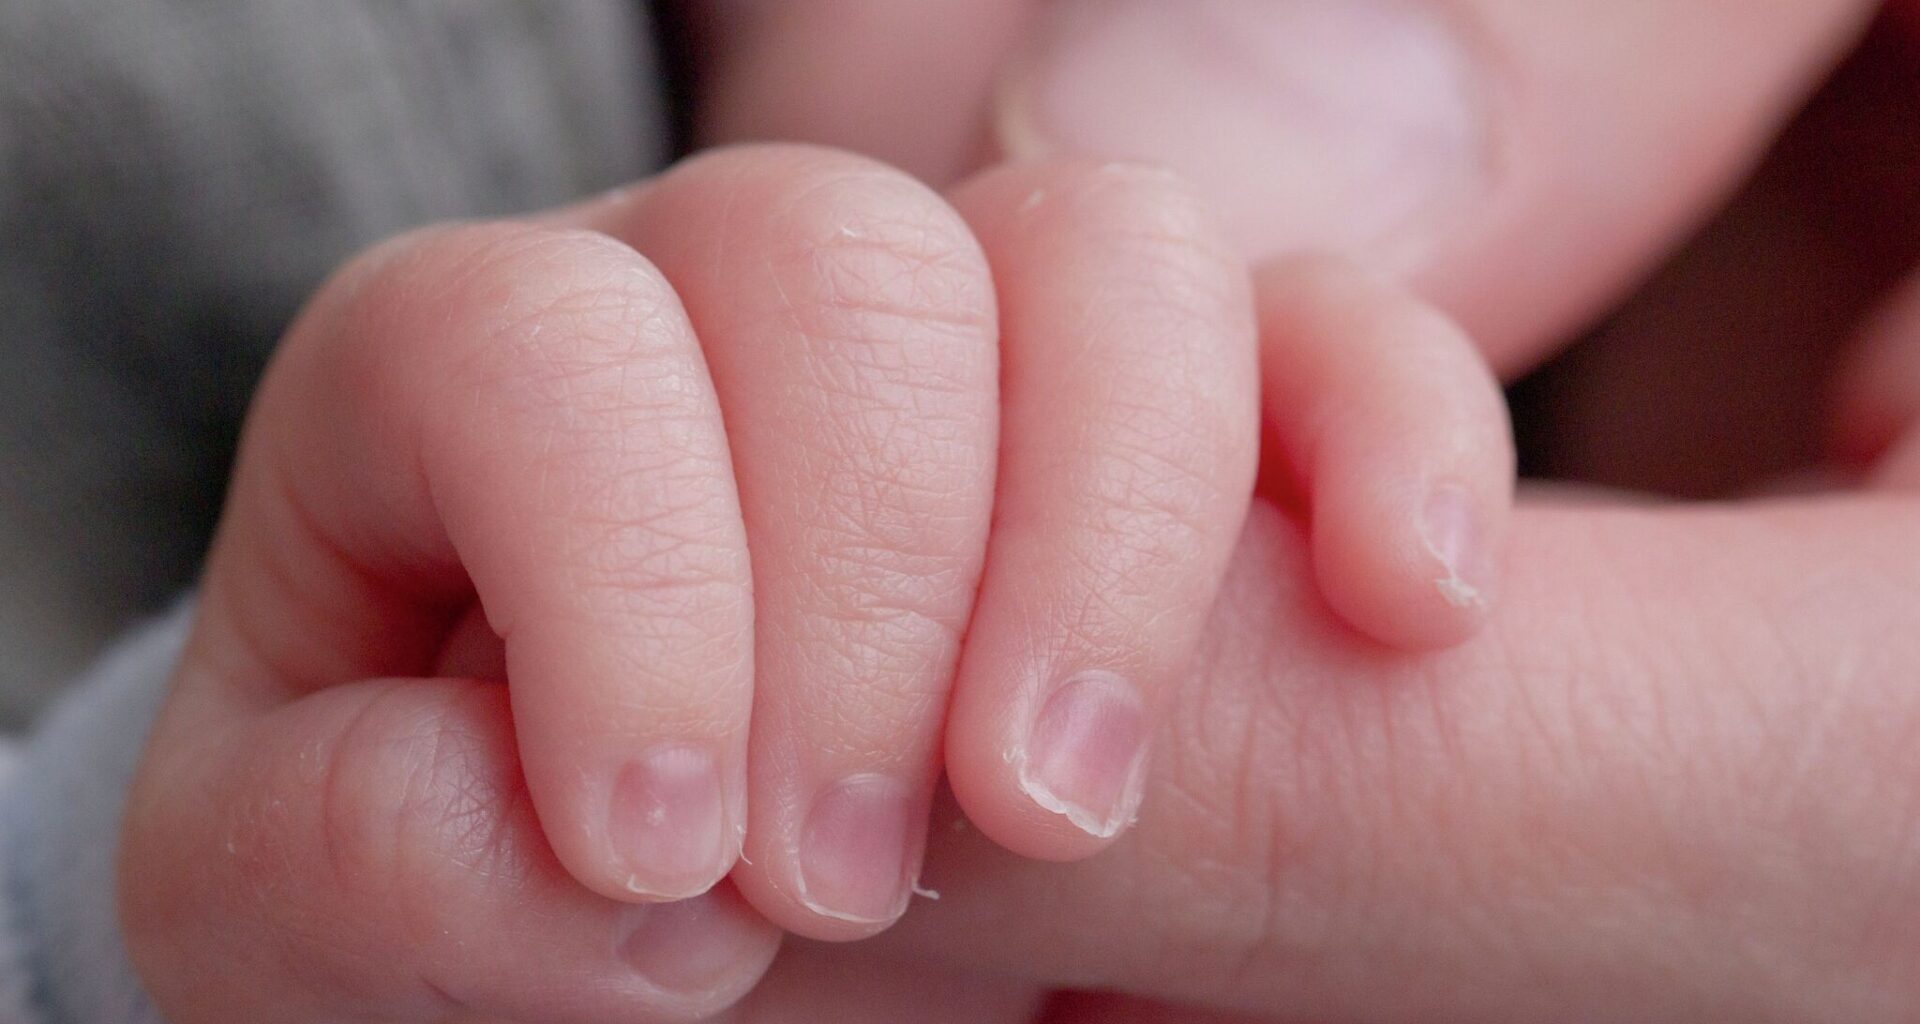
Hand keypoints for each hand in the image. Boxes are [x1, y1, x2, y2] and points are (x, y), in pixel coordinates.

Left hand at [116, 144, 1508, 1021]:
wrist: (651, 913)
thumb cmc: (458, 900)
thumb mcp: (335, 914)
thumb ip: (367, 867)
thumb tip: (584, 861)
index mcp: (474, 383)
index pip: (533, 341)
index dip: (616, 581)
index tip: (663, 857)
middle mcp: (726, 302)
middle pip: (831, 263)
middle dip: (866, 583)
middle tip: (850, 878)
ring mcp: (968, 341)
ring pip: (1102, 254)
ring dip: (1108, 529)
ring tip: (1058, 803)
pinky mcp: (1172, 421)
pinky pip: (1325, 333)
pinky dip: (1380, 433)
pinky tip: (1399, 609)